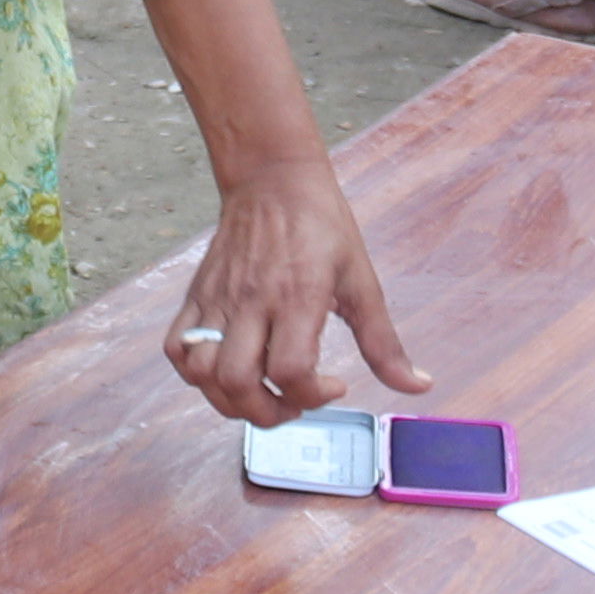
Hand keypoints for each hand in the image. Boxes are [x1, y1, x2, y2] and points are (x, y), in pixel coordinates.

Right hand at [163, 156, 431, 427]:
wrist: (272, 180)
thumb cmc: (320, 225)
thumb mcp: (362, 280)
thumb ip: (383, 342)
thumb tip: (418, 386)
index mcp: (297, 297)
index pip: (289, 370)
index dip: (311, 395)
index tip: (335, 386)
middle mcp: (251, 301)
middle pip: (237, 382)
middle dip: (267, 413)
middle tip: (294, 402)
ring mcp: (218, 299)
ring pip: (201, 372)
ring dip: (228, 400)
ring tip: (260, 393)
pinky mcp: (197, 295)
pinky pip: (176, 346)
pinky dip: (194, 372)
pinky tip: (225, 370)